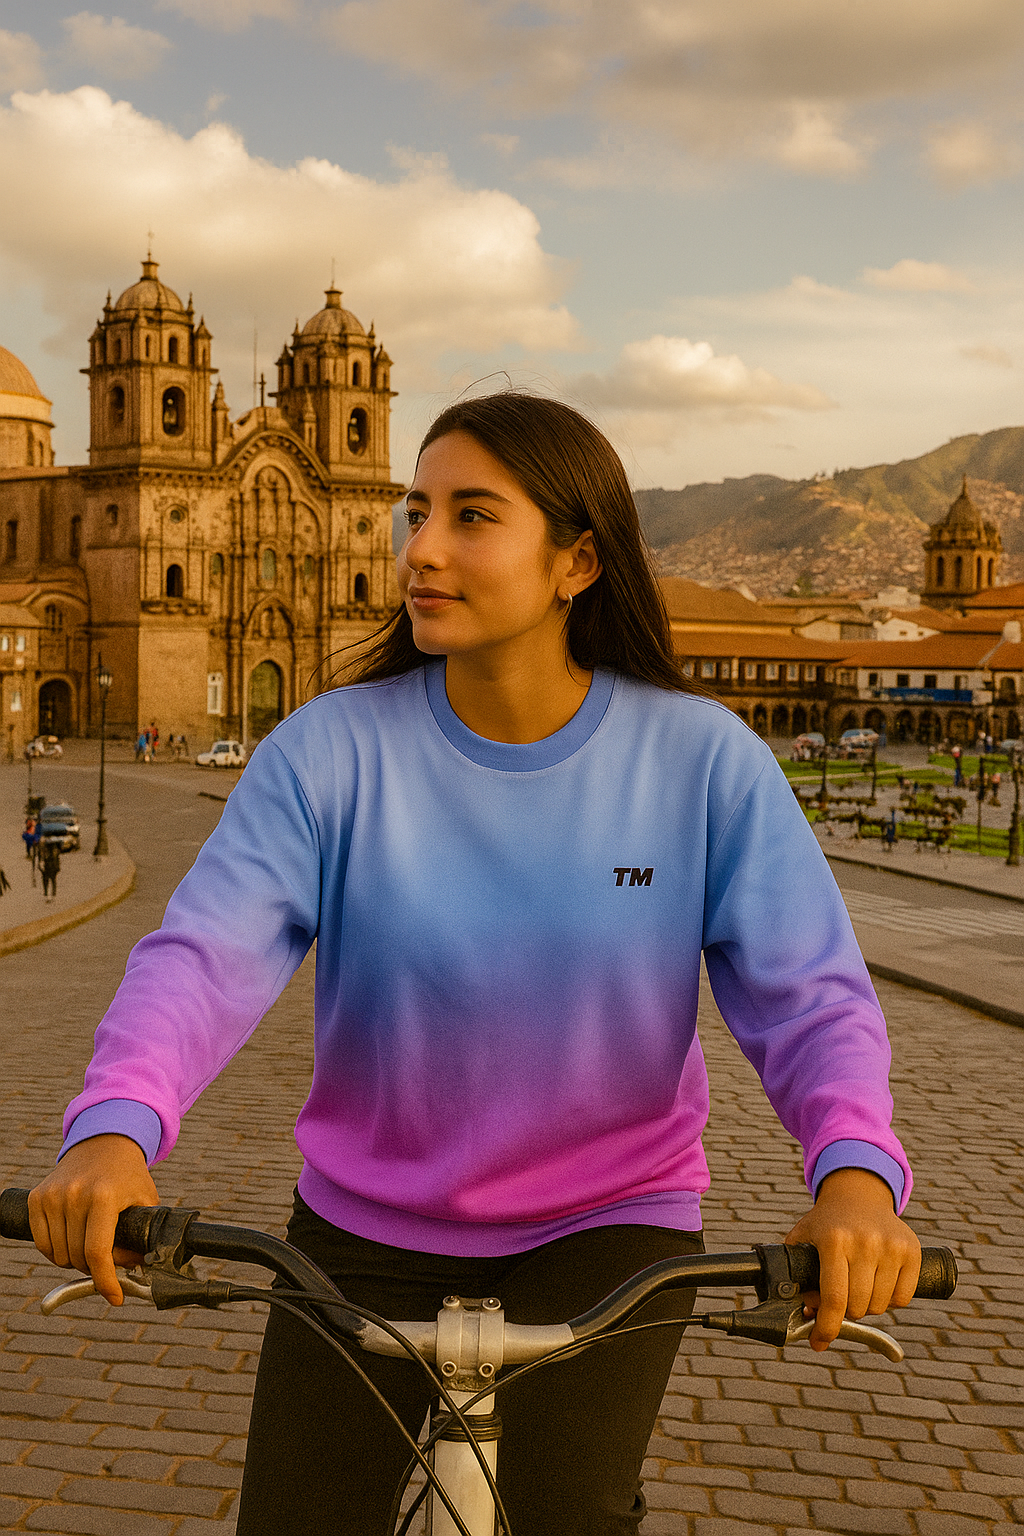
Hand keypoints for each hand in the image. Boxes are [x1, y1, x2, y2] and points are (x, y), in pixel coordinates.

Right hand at [28, 1135, 159, 1306]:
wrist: (104, 1143)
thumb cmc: (128, 1175)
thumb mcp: (146, 1201)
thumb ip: (144, 1237)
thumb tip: (139, 1273)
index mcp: (103, 1196)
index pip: (99, 1252)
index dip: (107, 1282)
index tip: (116, 1298)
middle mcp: (74, 1195)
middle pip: (78, 1258)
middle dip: (96, 1269)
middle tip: (109, 1261)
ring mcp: (52, 1196)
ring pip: (58, 1255)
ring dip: (75, 1261)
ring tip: (92, 1248)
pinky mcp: (36, 1197)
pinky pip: (41, 1243)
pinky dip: (55, 1252)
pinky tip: (71, 1242)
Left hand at [785, 1167, 920, 1351]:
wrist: (858, 1194)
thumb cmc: (826, 1223)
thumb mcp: (802, 1239)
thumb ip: (797, 1276)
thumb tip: (806, 1315)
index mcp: (834, 1240)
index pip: (833, 1298)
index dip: (826, 1327)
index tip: (819, 1342)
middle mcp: (864, 1242)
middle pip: (858, 1307)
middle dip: (847, 1312)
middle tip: (842, 1300)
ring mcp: (891, 1246)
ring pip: (881, 1306)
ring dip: (868, 1306)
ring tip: (859, 1287)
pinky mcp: (912, 1250)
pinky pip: (903, 1298)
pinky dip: (891, 1300)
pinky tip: (880, 1283)